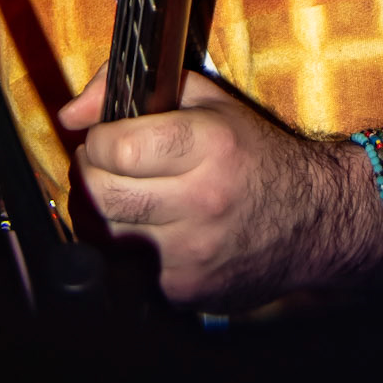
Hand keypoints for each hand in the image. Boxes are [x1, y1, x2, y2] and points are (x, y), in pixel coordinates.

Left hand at [58, 67, 382, 309]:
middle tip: (104, 164)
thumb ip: (132, 90)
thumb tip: (70, 112)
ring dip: (101, 212)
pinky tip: (148, 228)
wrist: (312, 220)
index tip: (106, 137)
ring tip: (122, 192)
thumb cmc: (251, 152)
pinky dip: (126, 248)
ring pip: (105, 236)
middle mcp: (202, 202)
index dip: (97, 139)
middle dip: (90, 174)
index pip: (117, 148)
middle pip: (102, 196)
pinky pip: (127, 269)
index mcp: (209, 146)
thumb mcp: (204, 99)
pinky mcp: (186, 292)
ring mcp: (192, 254)